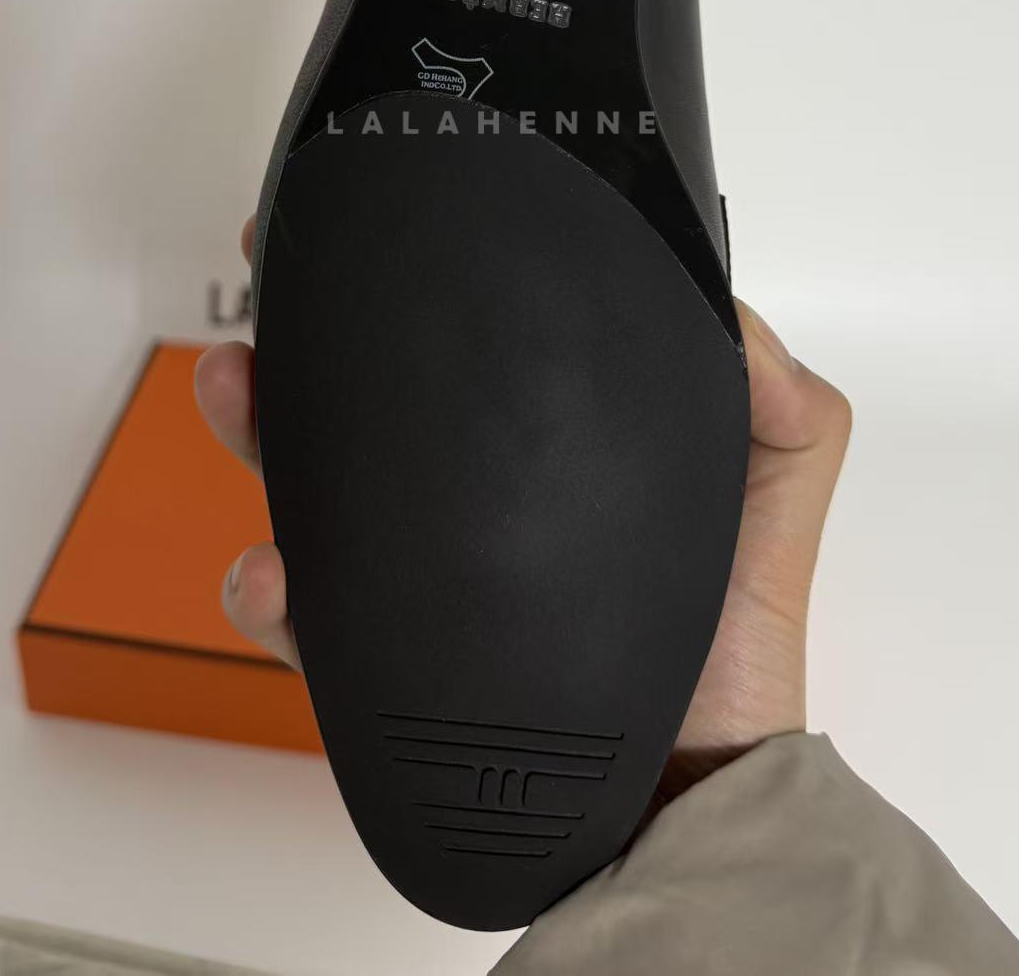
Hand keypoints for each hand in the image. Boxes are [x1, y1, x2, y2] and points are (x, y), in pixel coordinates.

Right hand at [195, 217, 850, 805]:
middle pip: (359, 399)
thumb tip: (728, 310)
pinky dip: (265, 591)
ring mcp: (419, 576)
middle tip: (266, 289)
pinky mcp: (384, 665)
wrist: (695, 792)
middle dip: (299, 334)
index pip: (465, 347)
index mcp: (543, 443)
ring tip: (236, 389)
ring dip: (253, 428)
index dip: (413, 287)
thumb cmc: (736, 638)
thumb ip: (782, 397)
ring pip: (305, 485)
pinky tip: (271, 569)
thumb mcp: (778, 484)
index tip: (369, 225)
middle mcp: (468, 497)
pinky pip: (301, 619)